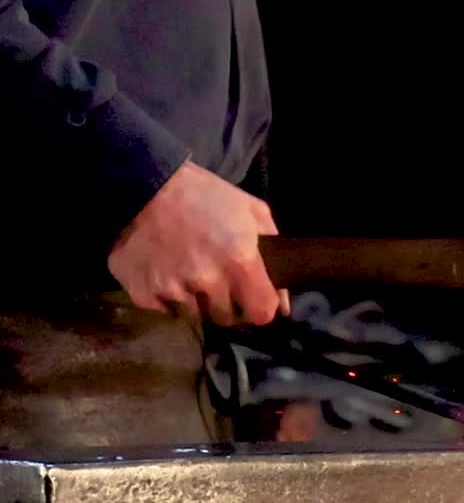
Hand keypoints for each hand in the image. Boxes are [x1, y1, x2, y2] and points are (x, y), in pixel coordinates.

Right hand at [108, 161, 281, 325]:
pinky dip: (169, 299)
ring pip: (196, 316)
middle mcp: (208, 280)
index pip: (261, 313)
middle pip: (227, 317)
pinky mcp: (144, 294)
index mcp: (240, 260)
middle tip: (218, 281)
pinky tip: (166, 274)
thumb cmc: (204, 195)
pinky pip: (166, 311)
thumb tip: (282, 304)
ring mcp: (174, 290)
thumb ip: (274, 253)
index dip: (260, 308)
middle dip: (227, 304)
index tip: (253, 299)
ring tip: (189, 274)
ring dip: (197, 302)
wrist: (142, 184)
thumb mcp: (252, 211)